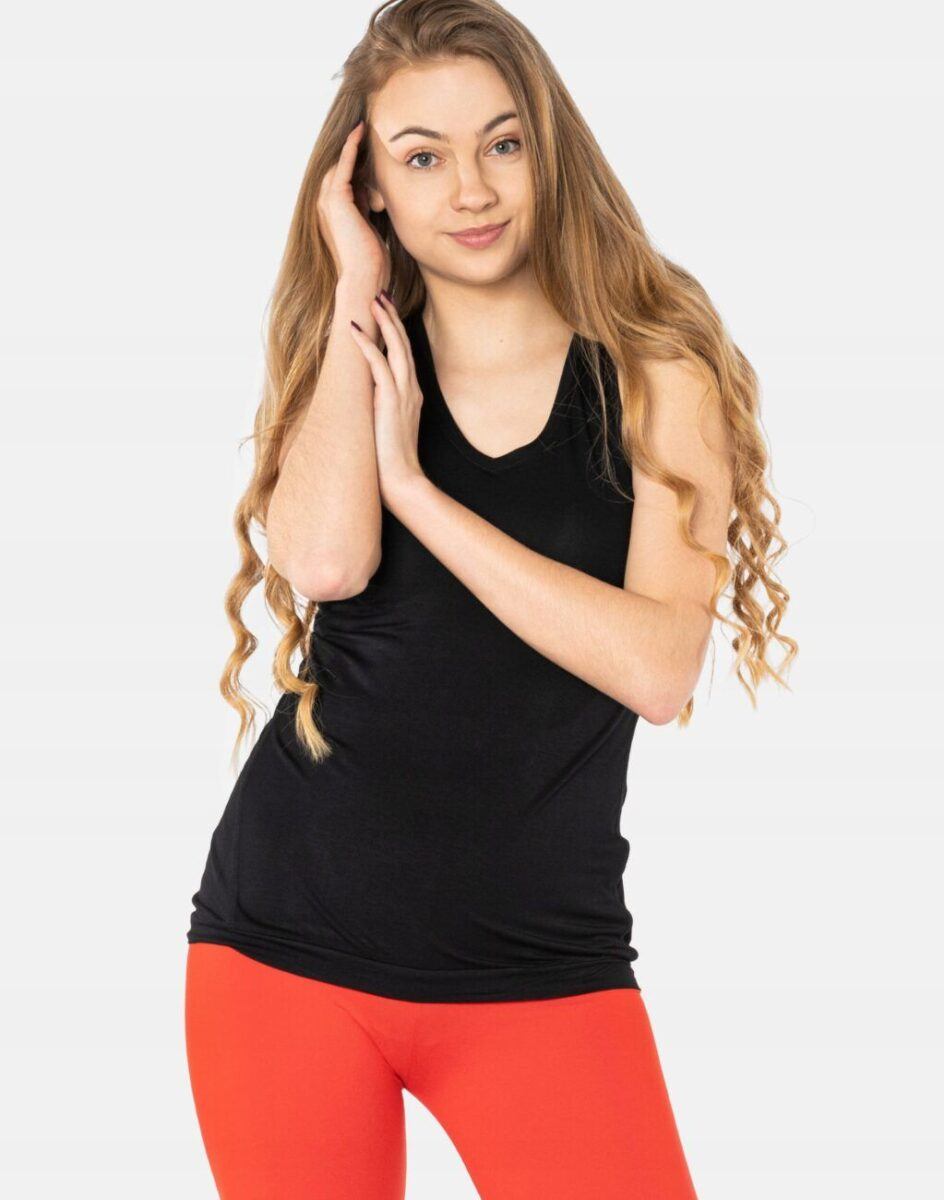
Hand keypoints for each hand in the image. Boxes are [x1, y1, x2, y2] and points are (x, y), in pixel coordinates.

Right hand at [317, 120, 390, 290]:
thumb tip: (375, 196)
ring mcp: (327, 202)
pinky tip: (360, 132)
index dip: (354, 161)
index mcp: (334, 214)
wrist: (365, 278)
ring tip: (363, 125)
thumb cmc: (372, 262)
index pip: (343, 179)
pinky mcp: (336, 200)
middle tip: (365, 126)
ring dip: (351, 144)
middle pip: (338, 167)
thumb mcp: (370, 229)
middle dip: (350, 148)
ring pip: (339, 163)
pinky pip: (343, 166)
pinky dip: (350, 148)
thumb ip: (367, 211)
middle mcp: (326, 206)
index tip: (367, 144)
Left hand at [348, 293, 426, 507]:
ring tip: (373, 299)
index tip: (388, 311)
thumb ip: (380, 409)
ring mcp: (403, 394)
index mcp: (411, 396)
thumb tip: (365, 399)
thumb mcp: (387, 428)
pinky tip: (355, 328)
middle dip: (393, 317)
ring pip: (396, 348)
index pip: (405, 356)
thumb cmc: (391, 462)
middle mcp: (411, 390)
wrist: (402, 482)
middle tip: (382, 293)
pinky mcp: (389, 401)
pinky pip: (378, 364)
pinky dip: (366, 344)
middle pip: (404, 345)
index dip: (397, 331)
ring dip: (384, 321)